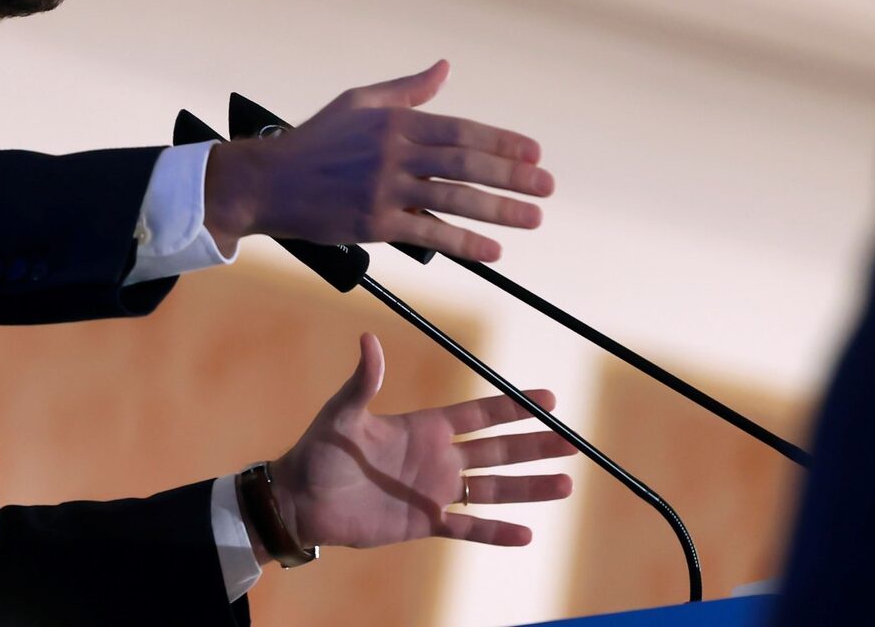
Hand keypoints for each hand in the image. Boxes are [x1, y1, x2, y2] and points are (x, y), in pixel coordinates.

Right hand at [205, 60, 552, 261]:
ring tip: (533, 218)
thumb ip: (407, 89)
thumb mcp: (360, 102)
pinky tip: (492, 249)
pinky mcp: (374, 223)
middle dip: (512, 176)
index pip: (461, 130)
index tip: (534, 153)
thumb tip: (444, 67)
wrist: (269, 182)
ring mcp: (384, 189)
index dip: (502, 142)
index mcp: (395, 121)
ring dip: (499, 209)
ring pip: (454, 199)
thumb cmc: (316, 140)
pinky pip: (429, 233)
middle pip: (466, 163)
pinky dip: (464, 241)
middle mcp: (394, 153)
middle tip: (547, 186)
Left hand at [259, 333, 574, 556]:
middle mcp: (437, 458)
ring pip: (492, 488)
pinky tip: (526, 534)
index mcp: (424, 427)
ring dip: (528, 488)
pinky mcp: (424, 522)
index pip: (480, 414)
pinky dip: (496, 532)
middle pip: (498, 450)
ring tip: (565, 485)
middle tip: (572, 442)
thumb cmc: (319, 451)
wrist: (302, 499)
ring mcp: (434, 491)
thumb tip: (368, 339)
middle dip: (535, 446)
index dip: (513, 407)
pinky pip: (467, 528)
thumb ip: (363, 381)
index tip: (548, 399)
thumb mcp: (343, 413)